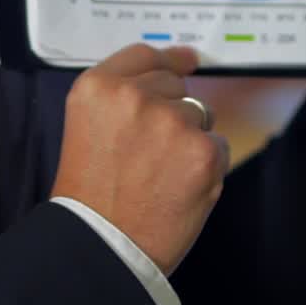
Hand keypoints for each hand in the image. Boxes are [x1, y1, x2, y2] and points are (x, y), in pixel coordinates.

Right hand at [50, 43, 230, 276]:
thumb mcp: (87, 125)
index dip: (169, 59)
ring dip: (189, 139)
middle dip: (172, 111)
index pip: (145, 56)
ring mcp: (172, 121)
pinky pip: (218, 146)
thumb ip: (122, 96)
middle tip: (149, 153)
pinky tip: (179, 188)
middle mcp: (135, 95)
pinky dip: (206, 166)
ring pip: (200, 114)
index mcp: (98, 87)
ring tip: (159, 175)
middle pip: (176, 85)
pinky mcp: (203, 151)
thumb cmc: (91, 196)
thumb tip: (181, 65)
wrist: (101, 248)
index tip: (187, 60)